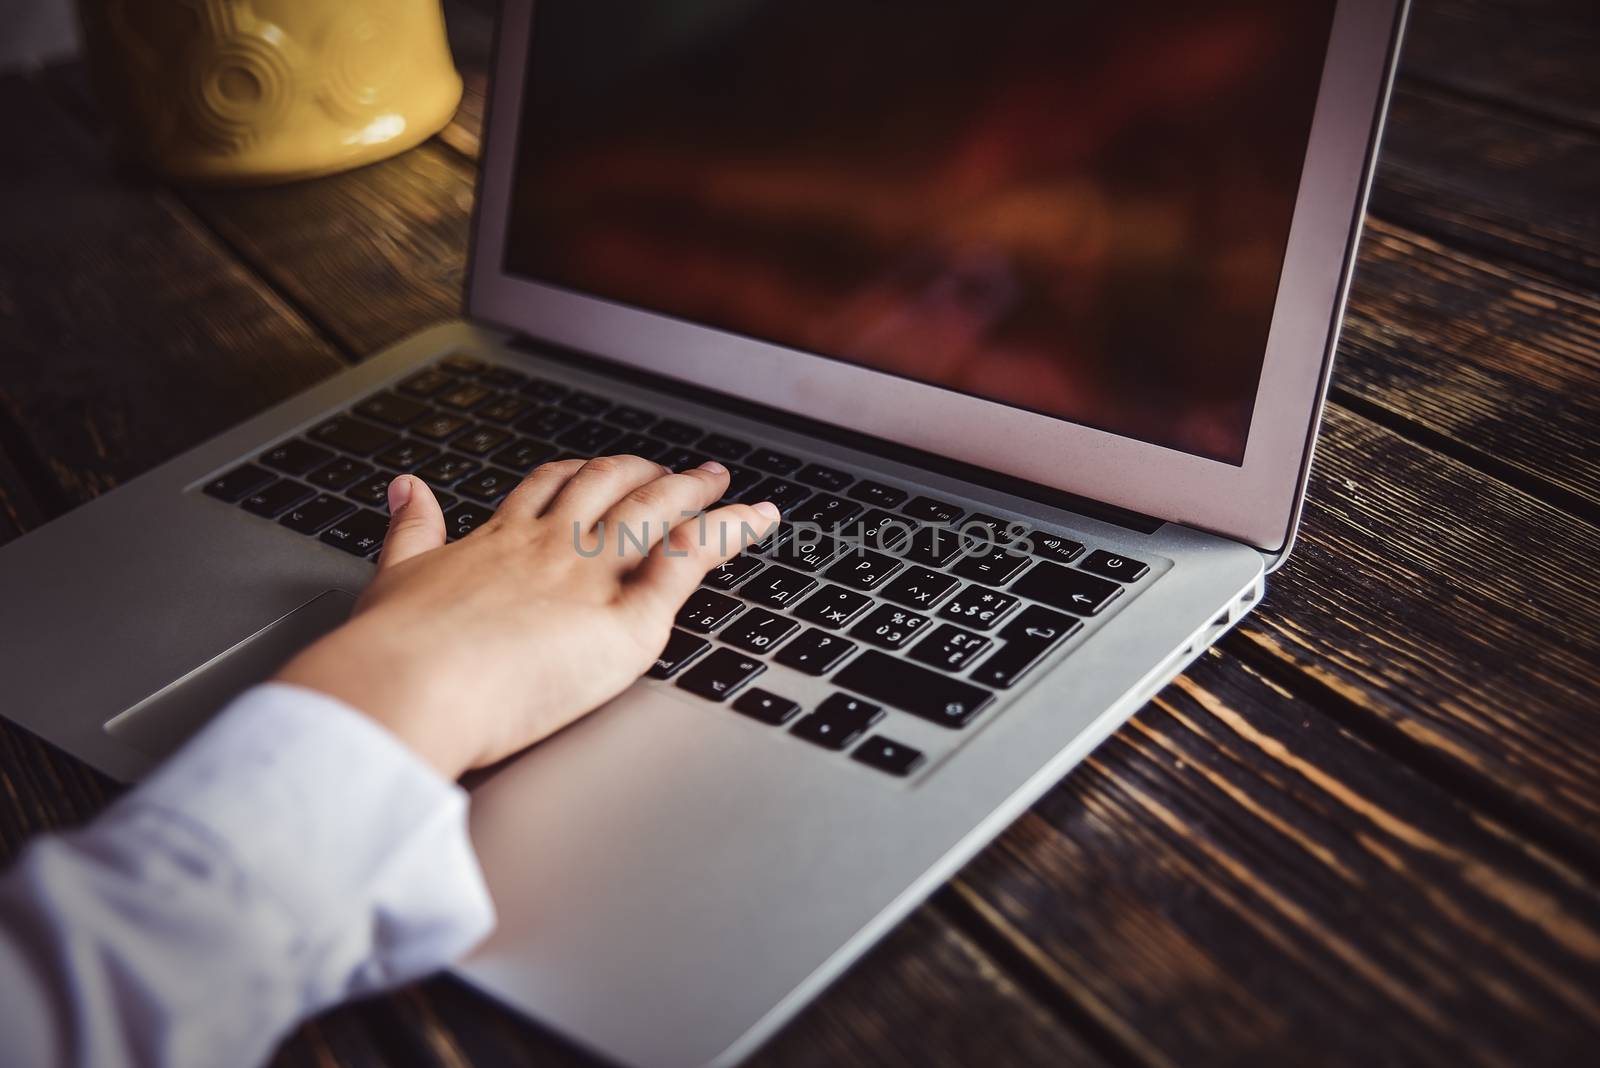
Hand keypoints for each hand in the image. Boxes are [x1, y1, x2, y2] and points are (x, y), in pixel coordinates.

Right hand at [275, 456, 778, 778]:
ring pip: (658, 511)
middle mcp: (552, 545)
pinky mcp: (627, 618)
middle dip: (651, 474)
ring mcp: (592, 574)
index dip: (587, 475)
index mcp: (499, 540)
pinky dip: (730, 535)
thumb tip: (404, 487)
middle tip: (684, 470)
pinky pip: (691, 560)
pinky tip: (754, 523)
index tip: (606, 468)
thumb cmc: (394, 651)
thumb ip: (410, 529)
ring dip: (698, 491)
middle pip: (612, 487)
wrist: (407, 687)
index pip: (552, 489)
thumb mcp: (395, 575)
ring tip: (726, 484)